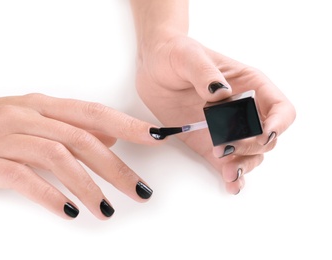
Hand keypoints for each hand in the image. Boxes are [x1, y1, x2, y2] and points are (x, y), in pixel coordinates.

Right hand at [0, 94, 158, 219]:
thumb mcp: (34, 115)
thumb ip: (72, 126)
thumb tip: (111, 138)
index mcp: (44, 105)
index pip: (95, 113)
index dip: (127, 125)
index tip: (155, 138)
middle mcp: (30, 117)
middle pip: (82, 140)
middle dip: (116, 168)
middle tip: (139, 191)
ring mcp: (8, 137)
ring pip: (58, 158)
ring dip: (87, 186)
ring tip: (106, 209)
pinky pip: (24, 178)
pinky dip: (50, 195)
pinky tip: (68, 211)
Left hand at [136, 35, 295, 193]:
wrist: (153, 68)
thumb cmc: (175, 53)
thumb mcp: (189, 56)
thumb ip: (205, 74)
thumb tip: (222, 94)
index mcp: (249, 85)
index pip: (280, 109)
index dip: (278, 124)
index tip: (263, 133)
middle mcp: (242, 110)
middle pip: (266, 137)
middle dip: (252, 147)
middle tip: (226, 147)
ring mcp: (226, 128)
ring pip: (250, 154)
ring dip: (244, 166)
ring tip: (228, 173)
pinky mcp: (208, 142)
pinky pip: (225, 162)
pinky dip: (230, 175)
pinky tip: (230, 184)